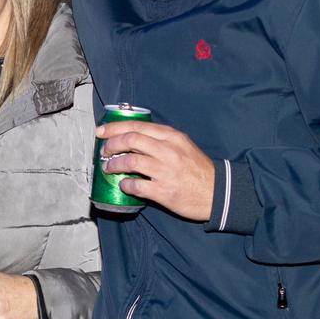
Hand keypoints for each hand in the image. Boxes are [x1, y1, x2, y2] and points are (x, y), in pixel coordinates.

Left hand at [93, 119, 214, 220]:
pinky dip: (125, 185)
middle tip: (104, 151)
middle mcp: (167, 150)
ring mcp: (165, 171)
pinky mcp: (163, 191)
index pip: (136, 126)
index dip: (114, 128)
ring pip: (129, 162)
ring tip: (109, 168)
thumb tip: (133, 138)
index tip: (101, 132)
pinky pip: (135, 186)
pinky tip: (124, 185)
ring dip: (113, 165)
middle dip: (111, 145)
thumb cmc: (198, 168)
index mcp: (171, 136)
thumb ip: (161, 139)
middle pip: (130, 140)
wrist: (218, 192)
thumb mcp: (183, 145)